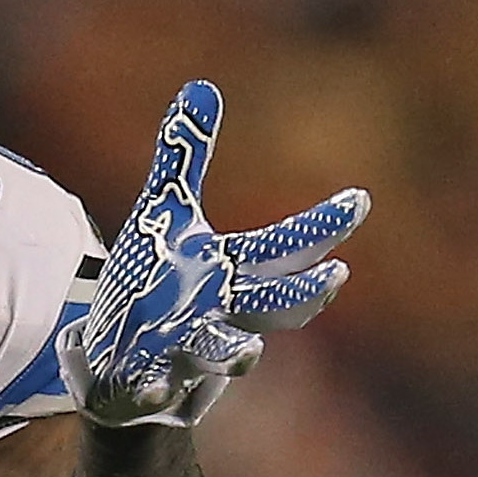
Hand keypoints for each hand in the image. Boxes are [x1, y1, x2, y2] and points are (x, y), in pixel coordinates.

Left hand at [59, 80, 365, 427]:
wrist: (119, 355)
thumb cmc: (155, 282)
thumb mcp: (166, 215)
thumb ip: (184, 157)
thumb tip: (202, 86)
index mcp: (228, 270)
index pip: (282, 246)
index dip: (320, 227)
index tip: (358, 200)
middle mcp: (218, 312)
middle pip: (271, 304)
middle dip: (303, 294)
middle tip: (336, 276)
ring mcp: (185, 350)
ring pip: (222, 354)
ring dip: (236, 353)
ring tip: (250, 354)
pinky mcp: (147, 382)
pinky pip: (155, 390)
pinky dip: (157, 390)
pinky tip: (155, 388)